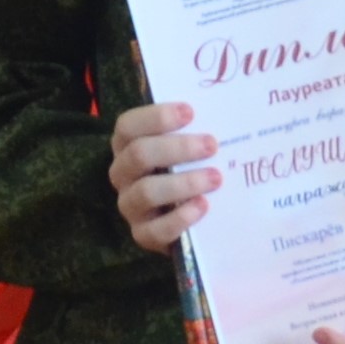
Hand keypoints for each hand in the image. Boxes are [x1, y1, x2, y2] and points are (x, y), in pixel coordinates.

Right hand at [110, 100, 218, 252]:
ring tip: (216, 178)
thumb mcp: (188, 151)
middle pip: (138, 154)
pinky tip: (204, 206)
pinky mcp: (143, 235)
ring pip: (147, 191)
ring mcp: (130, 206)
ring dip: (184, 182)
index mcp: (127, 146)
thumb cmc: (189, 173)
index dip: (156, 117)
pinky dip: (182, 217)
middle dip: (178, 147)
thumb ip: (194, 132)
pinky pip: (157, 230)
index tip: (190, 112)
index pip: (127, 126)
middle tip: (212, 145)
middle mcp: (122, 174)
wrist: (190, 223)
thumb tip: (222, 108)